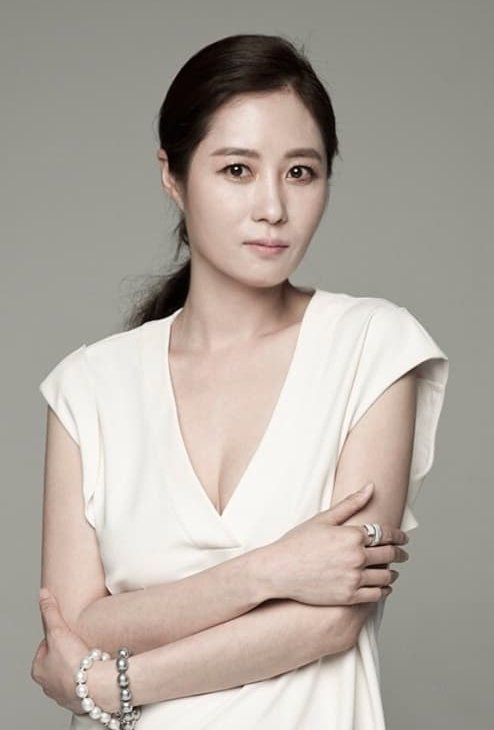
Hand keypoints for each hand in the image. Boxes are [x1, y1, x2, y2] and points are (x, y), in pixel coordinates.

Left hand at [31, 588, 90, 713]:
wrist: (95, 686)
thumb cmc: (73, 662)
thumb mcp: (58, 631)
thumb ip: (50, 612)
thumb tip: (43, 595)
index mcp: (39, 671)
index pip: (45, 647)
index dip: (58, 636)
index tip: (68, 632)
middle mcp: (49, 686)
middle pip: (58, 660)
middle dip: (69, 651)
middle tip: (81, 641)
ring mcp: (65, 695)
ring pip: (72, 673)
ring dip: (80, 664)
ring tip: (92, 653)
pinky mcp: (82, 700)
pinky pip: (85, 683)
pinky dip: (91, 675)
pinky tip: (98, 666)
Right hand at [267, 483, 408, 605]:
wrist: (278, 571)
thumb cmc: (297, 542)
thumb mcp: (324, 519)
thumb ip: (351, 503)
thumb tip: (371, 487)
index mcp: (352, 535)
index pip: (386, 534)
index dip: (398, 536)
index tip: (403, 538)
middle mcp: (357, 557)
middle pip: (389, 555)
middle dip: (399, 554)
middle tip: (403, 554)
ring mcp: (353, 578)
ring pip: (386, 576)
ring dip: (393, 573)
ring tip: (393, 572)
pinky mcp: (349, 597)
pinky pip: (376, 595)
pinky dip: (384, 590)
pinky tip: (383, 587)